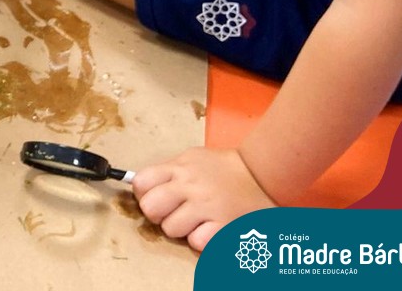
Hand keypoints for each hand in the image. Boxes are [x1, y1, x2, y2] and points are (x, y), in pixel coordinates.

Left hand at [133, 148, 275, 251]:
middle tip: (172, 213)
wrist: (262, 173)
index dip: (143, 193)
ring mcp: (207, 206)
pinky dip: (200, 239)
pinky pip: (196, 242)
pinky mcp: (223, 225)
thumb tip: (139, 183)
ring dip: (180, 229)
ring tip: (196, 220)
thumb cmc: (224, 168)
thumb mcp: (192, 158)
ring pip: (170, 229)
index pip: (141, 182)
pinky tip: (209, 228)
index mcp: (180, 167)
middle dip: (157, 214)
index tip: (154, 196)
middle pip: (150, 208)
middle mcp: (190, 185)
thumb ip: (168, 170)